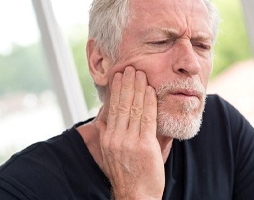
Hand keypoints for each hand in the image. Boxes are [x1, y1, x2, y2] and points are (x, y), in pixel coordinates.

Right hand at [96, 66, 163, 199]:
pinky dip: (148, 102)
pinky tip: (150, 91)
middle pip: (121, 105)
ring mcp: (129, 141)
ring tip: (140, 73)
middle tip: (130, 67)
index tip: (118, 76)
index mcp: (108, 138)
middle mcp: (115, 138)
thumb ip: (108, 134)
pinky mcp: (144, 146)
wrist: (135, 196)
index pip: (112, 108)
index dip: (116, 90)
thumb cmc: (126, 174)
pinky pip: (146, 118)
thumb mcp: (110, 154)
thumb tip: (103, 119)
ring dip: (137, 88)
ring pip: (133, 108)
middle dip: (126, 84)